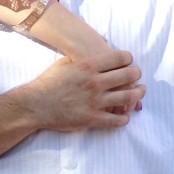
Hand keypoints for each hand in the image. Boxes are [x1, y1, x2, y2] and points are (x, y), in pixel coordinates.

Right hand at [24, 50, 144, 132]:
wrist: (35, 104)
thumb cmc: (48, 82)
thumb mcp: (66, 62)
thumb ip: (84, 59)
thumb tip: (99, 54)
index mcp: (89, 66)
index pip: (121, 58)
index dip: (128, 59)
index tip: (129, 61)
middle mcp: (95, 82)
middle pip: (129, 75)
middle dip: (136, 74)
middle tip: (137, 75)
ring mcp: (95, 102)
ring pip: (128, 97)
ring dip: (137, 94)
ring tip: (139, 92)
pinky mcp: (92, 119)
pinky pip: (117, 120)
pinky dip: (124, 117)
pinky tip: (125, 115)